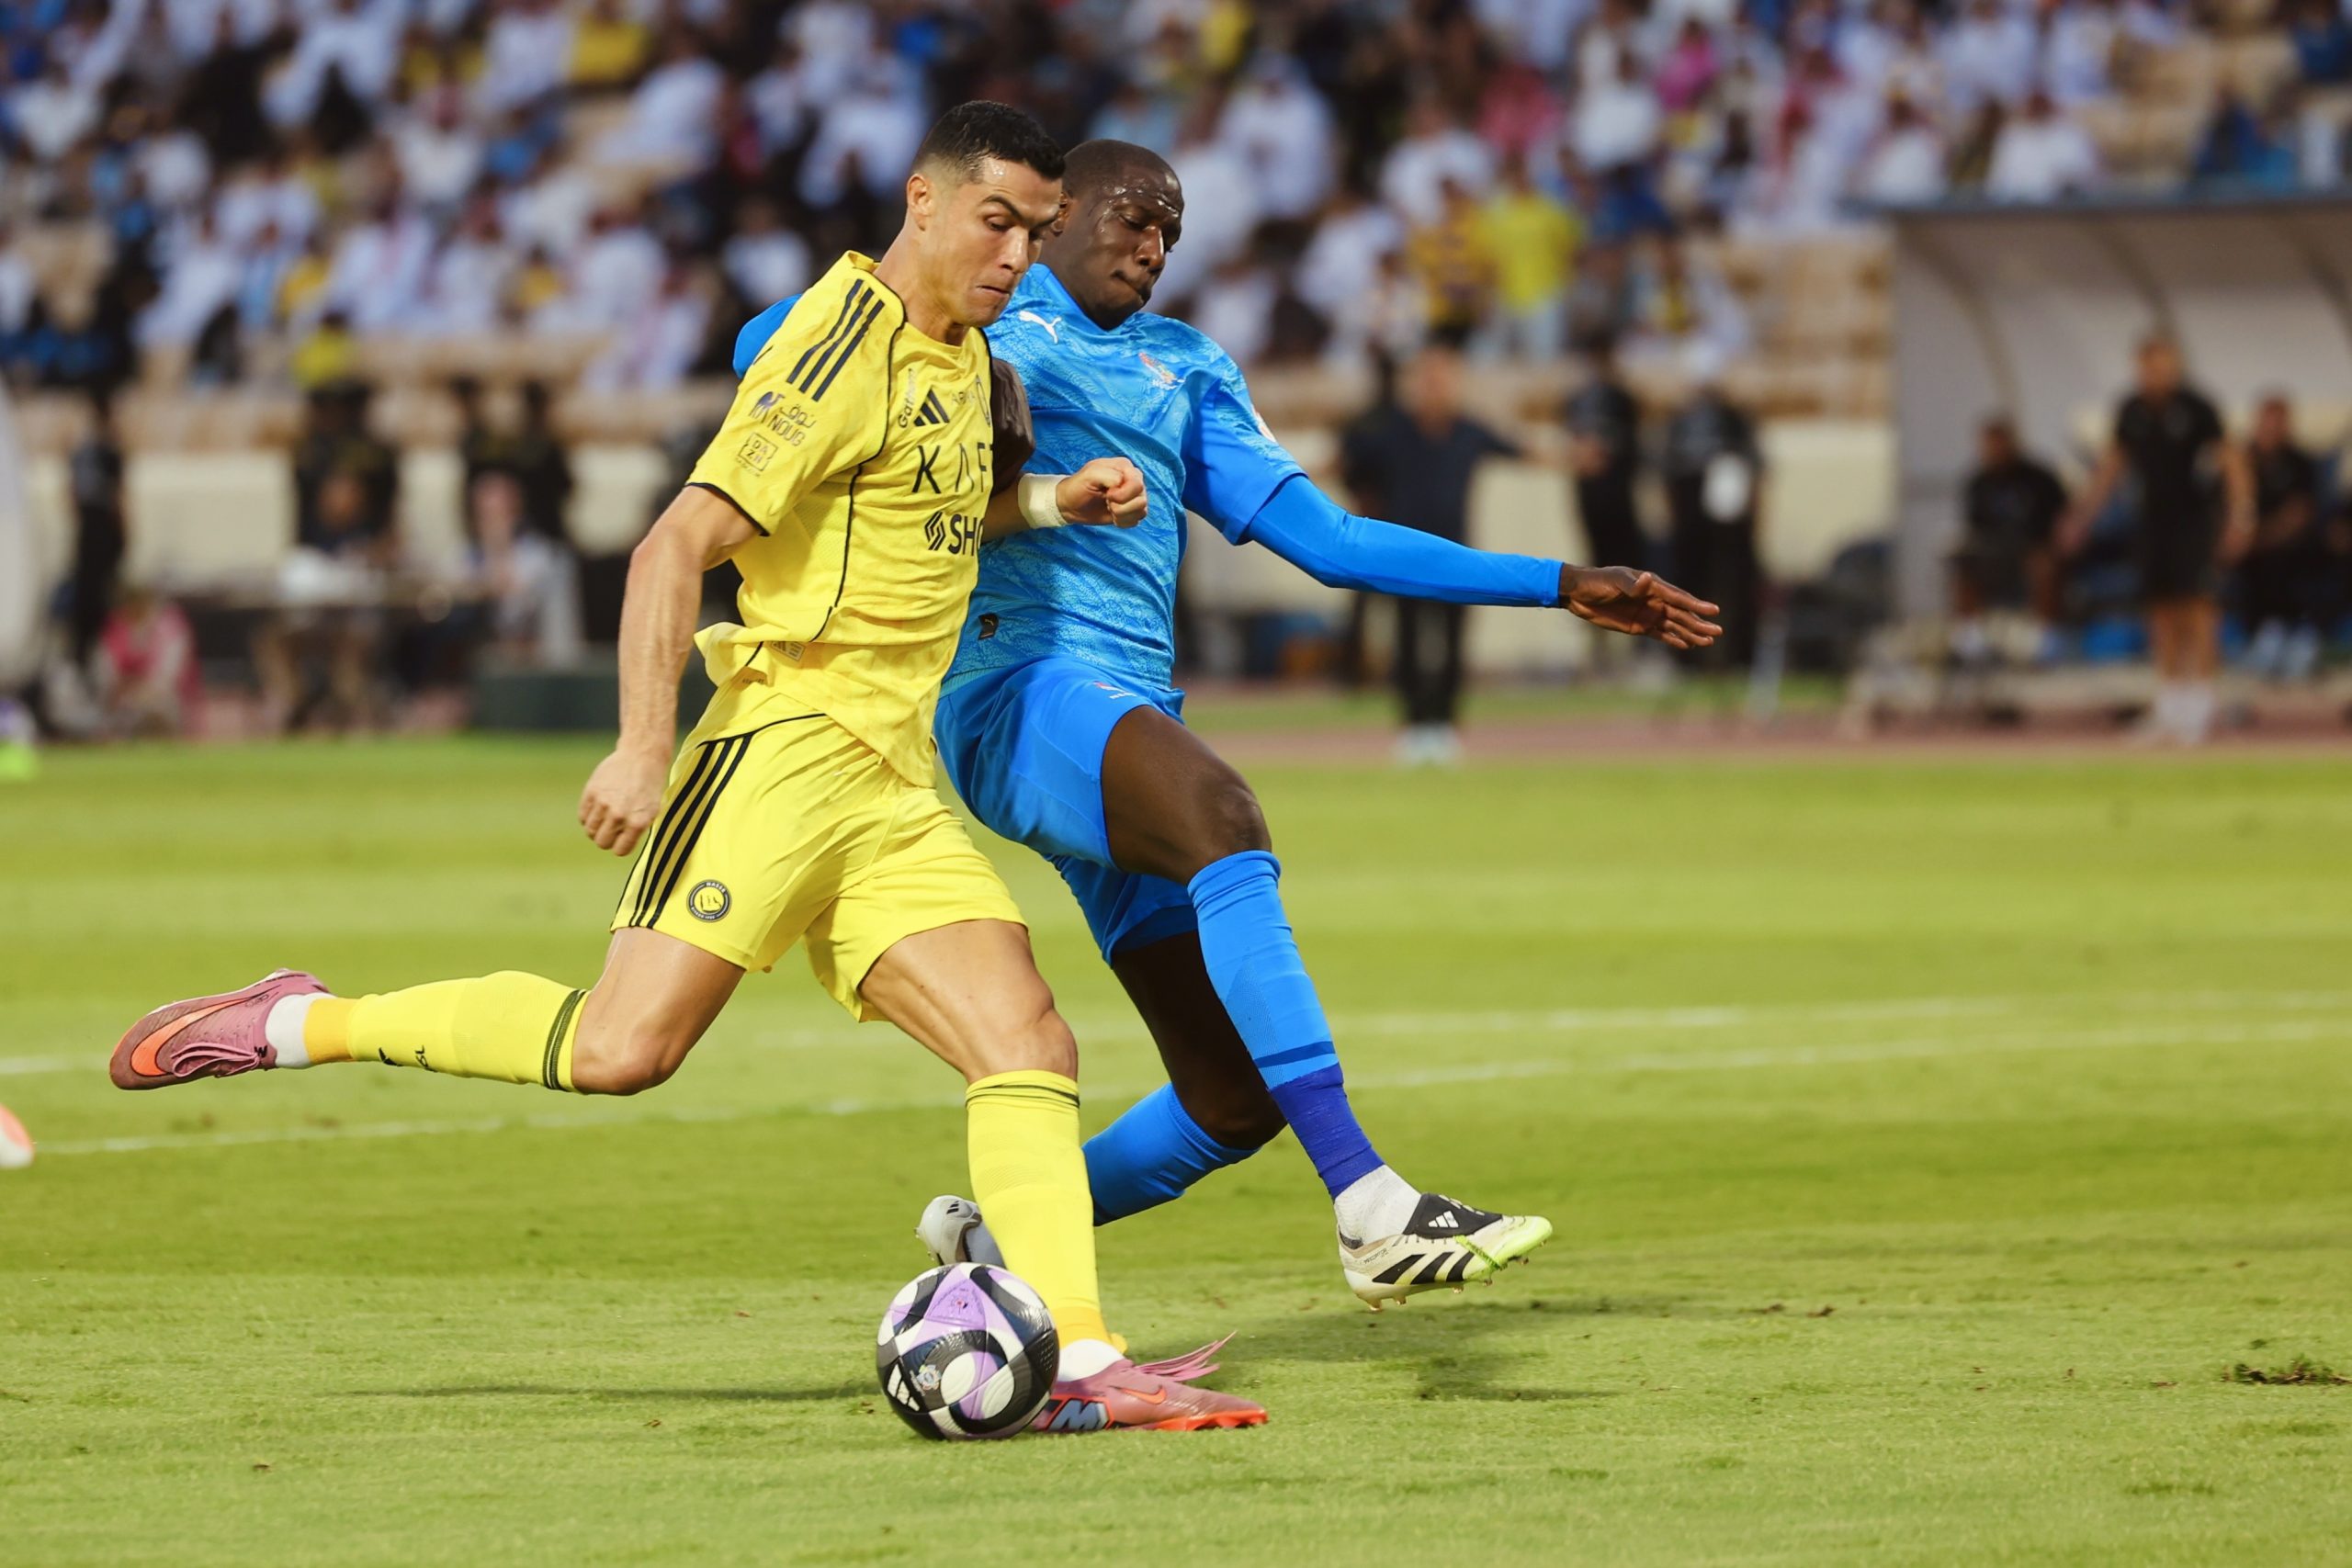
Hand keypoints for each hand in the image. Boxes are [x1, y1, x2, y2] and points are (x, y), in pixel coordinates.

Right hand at [579, 742, 669, 855]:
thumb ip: (636, 831)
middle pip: (601, 842)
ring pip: (590, 830)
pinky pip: (582, 816)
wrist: (641, 757)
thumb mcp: (652, 812)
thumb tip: (617, 847)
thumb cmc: (649, 787)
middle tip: (613, 828)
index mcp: (638, 822)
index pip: (620, 850)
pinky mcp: (591, 792)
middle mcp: (619, 815)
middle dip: (607, 839)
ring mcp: (603, 803)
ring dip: (596, 827)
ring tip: (606, 817)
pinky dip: (588, 817)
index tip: (622, 839)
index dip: (620, 846)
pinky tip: (598, 808)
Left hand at [1055, 457, 1147, 526]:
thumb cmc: (1078, 487)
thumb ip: (1109, 476)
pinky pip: (1137, 520)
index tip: (1107, 494)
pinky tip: (1113, 516)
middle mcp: (1133, 480)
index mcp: (1125, 467)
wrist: (1071, 504)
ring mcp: (1134, 496)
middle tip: (1107, 502)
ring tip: (1109, 508)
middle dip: (1121, 506)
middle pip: (1141, 499)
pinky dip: (1124, 522)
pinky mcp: (1131, 510)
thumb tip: (1122, 485)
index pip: (1137, 484)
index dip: (1122, 494)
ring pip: (1141, 511)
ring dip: (1122, 514)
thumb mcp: (1090, 475)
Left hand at [1561, 565, 1721, 649]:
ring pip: (1674, 625)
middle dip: (1699, 623)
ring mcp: (1648, 613)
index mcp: (1652, 586)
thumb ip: (1632, 584)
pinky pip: (1660, 634)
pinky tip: (1687, 646)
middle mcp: (1654, 600)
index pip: (1679, 598)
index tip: (1714, 611)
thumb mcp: (1614, 581)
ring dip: (1691, 633)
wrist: (1578, 594)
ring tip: (1707, 642)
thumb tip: (1647, 580)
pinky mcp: (1639, 626)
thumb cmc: (1597, 582)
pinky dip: (1673, 640)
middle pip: (1682, 614)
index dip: (1697, 605)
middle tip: (1717, 632)